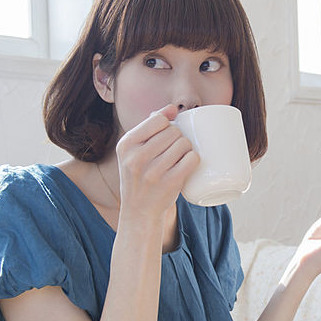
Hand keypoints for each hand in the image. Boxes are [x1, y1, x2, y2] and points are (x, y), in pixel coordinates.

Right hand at [114, 104, 198, 219]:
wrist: (139, 211)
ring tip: (180, 158)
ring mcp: (153, 172)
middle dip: (179, 138)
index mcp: (126, 145)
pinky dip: (194, 159)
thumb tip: (172, 108)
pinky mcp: (169, 184)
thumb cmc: (140, 175)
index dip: (168, 125)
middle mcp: (136, 158)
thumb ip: (149, 127)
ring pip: (184, 144)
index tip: (166, 135)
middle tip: (174, 150)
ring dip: (187, 148)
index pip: (158, 120)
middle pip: (174, 132)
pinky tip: (188, 163)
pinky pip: (191, 159)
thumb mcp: (133, 151)